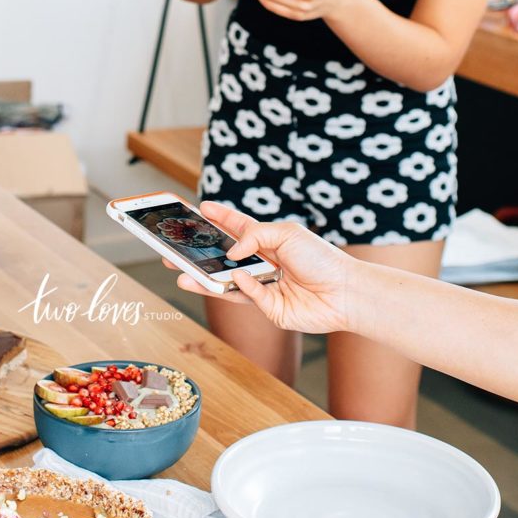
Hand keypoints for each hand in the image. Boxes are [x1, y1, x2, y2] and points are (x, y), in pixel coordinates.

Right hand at [171, 202, 353, 334]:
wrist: (344, 292)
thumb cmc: (321, 259)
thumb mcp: (286, 234)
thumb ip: (254, 236)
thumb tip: (230, 254)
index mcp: (270, 241)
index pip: (238, 227)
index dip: (219, 218)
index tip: (200, 209)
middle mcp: (264, 264)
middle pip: (224, 258)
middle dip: (199, 254)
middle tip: (173, 250)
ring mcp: (264, 287)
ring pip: (226, 282)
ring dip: (203, 278)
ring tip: (181, 273)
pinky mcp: (268, 308)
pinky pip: (246, 296)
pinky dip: (240, 286)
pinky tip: (237, 277)